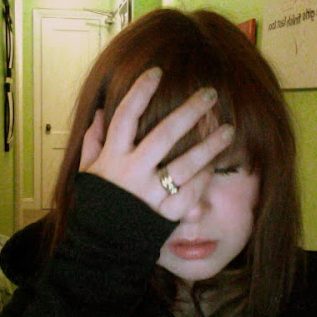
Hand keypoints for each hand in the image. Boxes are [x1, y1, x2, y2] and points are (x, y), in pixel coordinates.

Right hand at [79, 67, 233, 220]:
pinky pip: (190, 193)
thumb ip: (92, 142)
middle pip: (165, 133)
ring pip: (186, 164)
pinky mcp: (164, 214)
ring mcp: (151, 194)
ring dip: (209, 145)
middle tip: (210, 93)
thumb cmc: (95, 203)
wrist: (101, 245)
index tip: (157, 72)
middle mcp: (133, 172)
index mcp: (112, 157)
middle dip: (190, 110)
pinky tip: (215, 166)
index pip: (126, 115)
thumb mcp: (87, 171)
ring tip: (229, 129)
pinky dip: (204, 178)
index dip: (140, 90)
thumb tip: (99, 113)